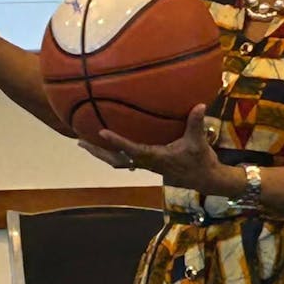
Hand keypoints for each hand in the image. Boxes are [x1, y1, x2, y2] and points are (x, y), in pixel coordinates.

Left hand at [77, 104, 231, 193]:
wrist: (204, 179)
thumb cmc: (199, 161)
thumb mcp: (198, 142)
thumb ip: (196, 123)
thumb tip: (200, 105)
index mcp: (155, 157)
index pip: (131, 149)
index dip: (116, 141)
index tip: (101, 132)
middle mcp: (146, 162)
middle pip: (114, 160)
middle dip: (97, 151)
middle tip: (79, 141)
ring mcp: (145, 165)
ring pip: (117, 161)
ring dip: (101, 153)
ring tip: (84, 142)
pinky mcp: (148, 164)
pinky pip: (124, 159)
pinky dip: (113, 152)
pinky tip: (107, 143)